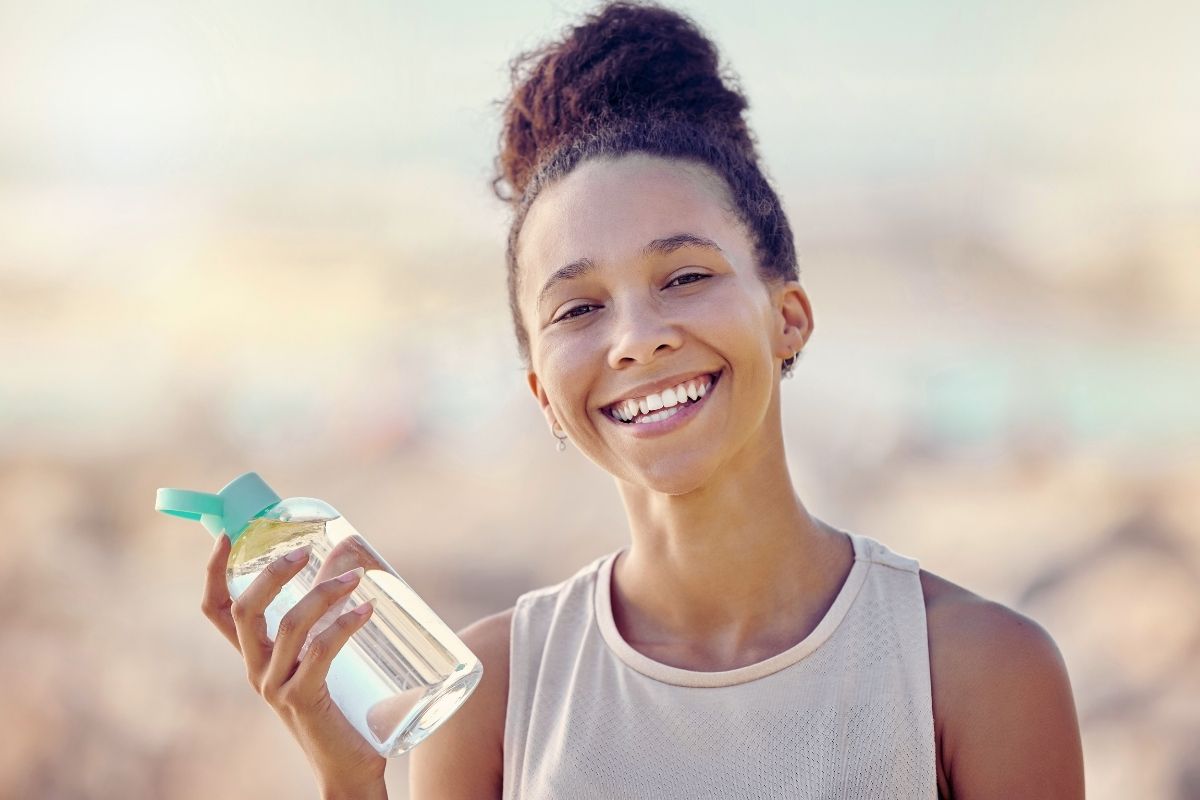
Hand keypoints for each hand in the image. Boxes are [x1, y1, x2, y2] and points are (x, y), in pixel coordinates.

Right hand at [201, 533, 387, 796]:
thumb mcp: (324, 656)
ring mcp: (276, 687)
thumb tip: (350, 551)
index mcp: (255, 656)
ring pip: (290, 627)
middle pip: (245, 611)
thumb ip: (328, 612)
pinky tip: (367, 610)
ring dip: (324, 593)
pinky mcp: (304, 700)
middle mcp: (257, 670)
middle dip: (272, 573)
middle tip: (306, 549)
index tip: (226, 533)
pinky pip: (320, 653)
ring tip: (357, 577)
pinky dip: (344, 624)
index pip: (217, 611)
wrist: (348, 767)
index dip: (215, 572)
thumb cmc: (341, 706)